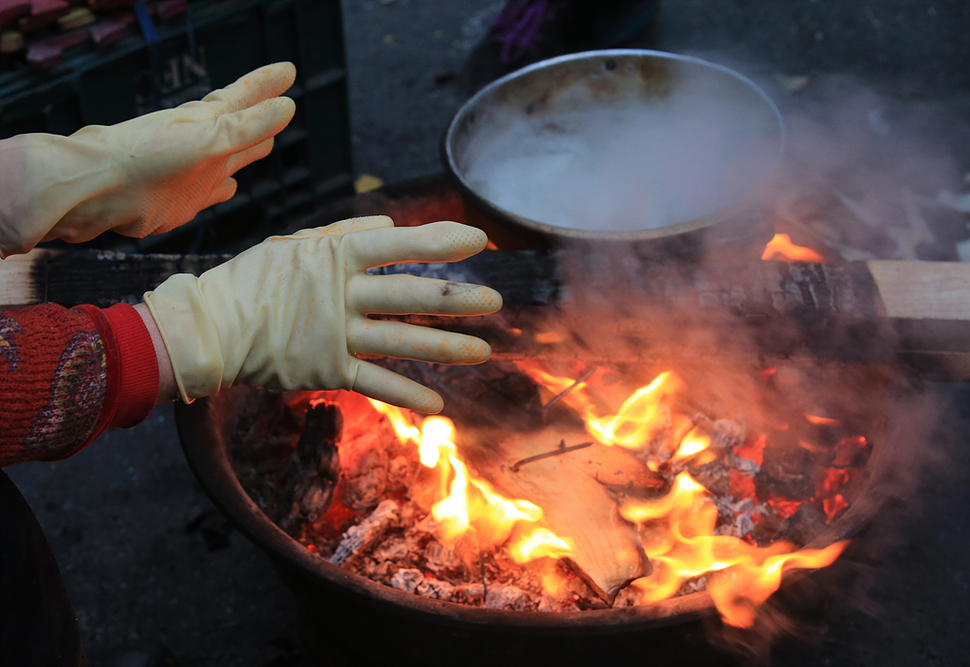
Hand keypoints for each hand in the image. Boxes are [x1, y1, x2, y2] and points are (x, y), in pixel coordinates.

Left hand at [0, 62, 296, 257]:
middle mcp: (204, 146)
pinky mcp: (184, 201)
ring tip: (266, 146)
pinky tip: (228, 189)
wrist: (103, 190)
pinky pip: (212, 191)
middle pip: (242, 127)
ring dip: (247, 151)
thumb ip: (248, 126)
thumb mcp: (208, 139)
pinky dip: (223, 188)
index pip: (245, 96)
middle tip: (281, 105)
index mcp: (209, 123)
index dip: (267, 84)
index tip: (289, 70)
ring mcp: (195, 174)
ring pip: (230, 159)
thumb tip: (288, 107)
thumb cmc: (150, 158)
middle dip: (262, 116)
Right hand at [143, 217, 502, 412]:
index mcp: (334, 255)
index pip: (396, 245)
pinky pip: (373, 383)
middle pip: (408, 296)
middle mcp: (340, 293)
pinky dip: (405, 394)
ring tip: (483, 351)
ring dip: (444, 347)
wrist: (208, 327)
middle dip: (456, 299)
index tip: (478, 239)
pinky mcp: (325, 369)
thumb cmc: (252, 280)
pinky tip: (437, 404)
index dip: (438, 241)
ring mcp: (334, 334)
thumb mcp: (295, 244)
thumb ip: (345, 232)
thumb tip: (390, 225)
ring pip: (399, 341)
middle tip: (496, 300)